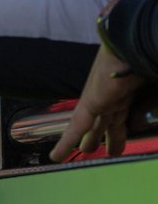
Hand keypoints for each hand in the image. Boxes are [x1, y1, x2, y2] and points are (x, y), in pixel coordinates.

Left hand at [50, 45, 144, 161]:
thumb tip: (136, 126)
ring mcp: (100, 99)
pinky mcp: (90, 103)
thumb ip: (148, 108)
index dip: (122, 126)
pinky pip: (76, 128)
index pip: (123, 113)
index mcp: (128, 92)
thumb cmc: (150, 64)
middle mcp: (112, 97)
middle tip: (105, 149)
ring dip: (88, 140)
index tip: (123, 134)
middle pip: (107, 121)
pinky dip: (66, 144)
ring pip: (91, 127)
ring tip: (84, 150)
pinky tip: (55, 157)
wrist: (134, 46)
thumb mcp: (155, 92)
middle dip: (104, 135)